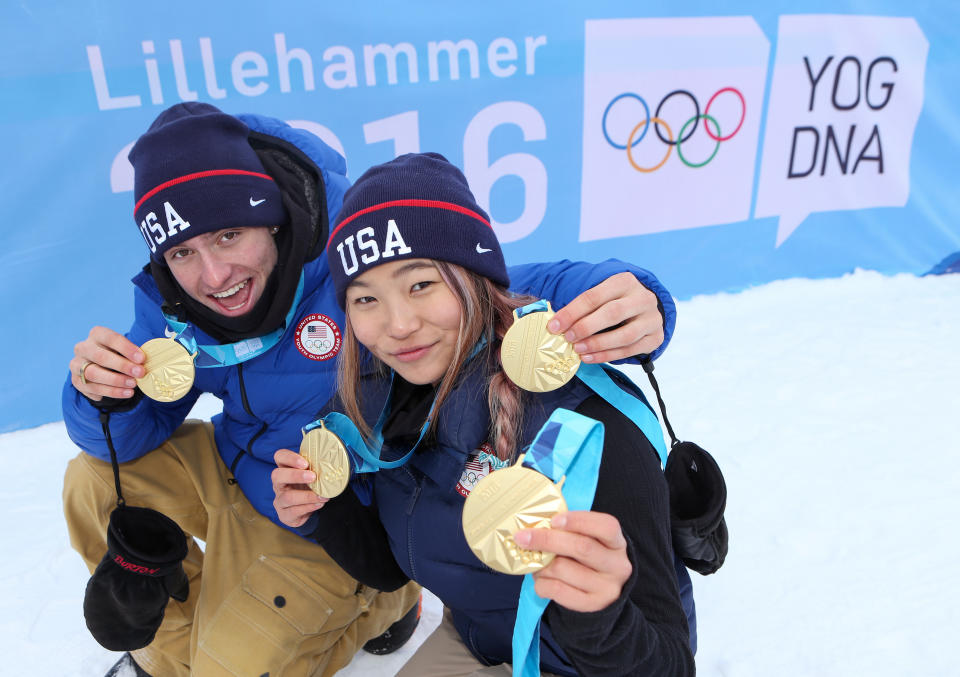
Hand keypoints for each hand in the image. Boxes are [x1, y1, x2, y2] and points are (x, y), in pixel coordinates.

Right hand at [71, 327, 145, 400]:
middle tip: (140, 373)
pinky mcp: (76, 380)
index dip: (127, 348)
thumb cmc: (117, 354)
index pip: (111, 338)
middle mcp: (83, 347)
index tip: (142, 358)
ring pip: (93, 373)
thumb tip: (145, 363)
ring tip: (133, 385)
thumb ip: (133, 354)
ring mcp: (77, 364)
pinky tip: (126, 393)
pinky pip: (92, 388)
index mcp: (97, 334)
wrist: (100, 366)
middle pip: (100, 356)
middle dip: (122, 366)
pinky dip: (111, 392)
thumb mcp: (125, 349)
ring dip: (116, 381)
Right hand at [272, 449, 328, 527]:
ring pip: (287, 497)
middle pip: (277, 475)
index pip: (280, 457)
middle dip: (295, 475)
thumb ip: (316, 469)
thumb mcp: (312, 476)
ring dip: (307, 496)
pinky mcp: (284, 515)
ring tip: (322, 496)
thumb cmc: (309, 488)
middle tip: (313, 477)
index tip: (305, 463)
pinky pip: (294, 511)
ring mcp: (279, 500)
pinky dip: (309, 507)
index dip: (290, 458)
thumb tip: (335, 462)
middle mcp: (279, 484)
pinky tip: (319, 504)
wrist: (306, 510)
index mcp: (285, 469)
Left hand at [514, 511, 631, 612]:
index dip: (578, 521)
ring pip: (563, 568)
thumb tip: (536, 526)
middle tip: (522, 537)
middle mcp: (617, 565)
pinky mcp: (592, 605)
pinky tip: (540, 579)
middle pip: (581, 547)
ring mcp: (607, 588)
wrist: (603, 597)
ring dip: (541, 564)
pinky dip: (541, 583)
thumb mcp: (590, 542)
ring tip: (535, 563)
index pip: (606, 526)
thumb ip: (571, 532)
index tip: (553, 520)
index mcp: (617, 543)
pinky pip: (557, 590)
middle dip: (546, 539)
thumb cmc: (589, 561)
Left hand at [547, 272, 663, 362]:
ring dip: (597, 344)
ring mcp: (652, 319)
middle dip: (586, 327)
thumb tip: (554, 321)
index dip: (572, 312)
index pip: (594, 296)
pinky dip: (607, 356)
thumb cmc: (614, 301)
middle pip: (612, 313)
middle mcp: (643, 298)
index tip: (554, 326)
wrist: (644, 308)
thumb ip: (580, 305)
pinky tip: (589, 357)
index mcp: (625, 281)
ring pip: (625, 335)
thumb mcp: (601, 294)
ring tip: (578, 350)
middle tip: (567, 338)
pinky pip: (630, 350)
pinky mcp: (656, 338)